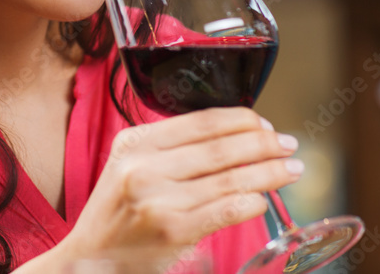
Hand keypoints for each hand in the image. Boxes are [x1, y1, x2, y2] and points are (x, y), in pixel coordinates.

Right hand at [59, 107, 301, 259]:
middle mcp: (144, 167)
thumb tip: (234, 136)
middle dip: (263, 144)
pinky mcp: (173, 230)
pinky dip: (252, 202)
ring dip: (268, 173)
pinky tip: (263, 200)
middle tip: (288, 145)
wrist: (89, 261)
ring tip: (290, 170)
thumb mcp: (129, 167)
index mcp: (135, 143)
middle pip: (220, 147)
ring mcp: (158, 199)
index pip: (201, 122)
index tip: (265, 125)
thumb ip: (169, 149)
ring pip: (230, 178)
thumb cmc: (118, 215)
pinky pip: (226, 209)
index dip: (241, 121)